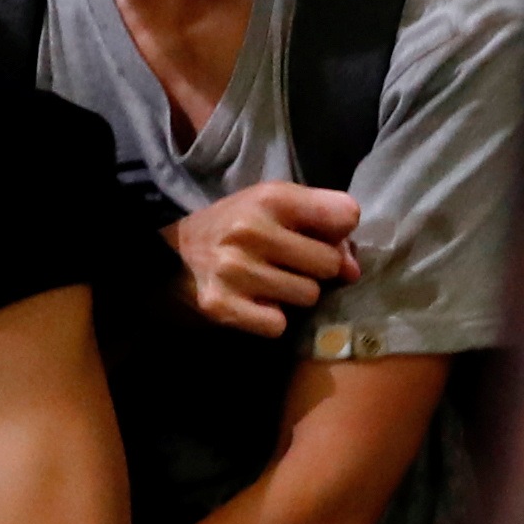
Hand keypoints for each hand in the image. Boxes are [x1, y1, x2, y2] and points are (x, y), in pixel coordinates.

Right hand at [171, 183, 360, 339]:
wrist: (169, 255)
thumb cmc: (234, 227)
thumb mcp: (274, 208)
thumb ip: (321, 226)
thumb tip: (353, 270)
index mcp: (270, 197)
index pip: (345, 215)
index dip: (339, 232)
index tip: (317, 236)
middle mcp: (252, 230)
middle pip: (329, 264)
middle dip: (316, 269)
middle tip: (288, 264)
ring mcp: (236, 270)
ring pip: (308, 297)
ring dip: (294, 295)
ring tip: (269, 282)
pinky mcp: (222, 306)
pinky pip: (278, 325)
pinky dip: (271, 319)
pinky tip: (254, 303)